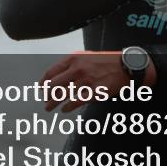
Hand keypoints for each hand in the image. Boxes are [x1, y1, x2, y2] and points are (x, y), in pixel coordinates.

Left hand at [40, 51, 155, 112]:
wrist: (125, 67)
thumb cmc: (106, 62)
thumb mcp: (87, 56)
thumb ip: (72, 64)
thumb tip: (57, 76)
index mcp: (74, 58)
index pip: (51, 71)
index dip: (43, 82)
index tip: (41, 88)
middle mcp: (78, 68)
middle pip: (54, 84)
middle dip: (47, 94)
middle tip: (45, 100)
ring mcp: (86, 80)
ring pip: (62, 94)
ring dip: (53, 103)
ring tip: (48, 108)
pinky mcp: (94, 92)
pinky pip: (76, 102)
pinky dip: (68, 107)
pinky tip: (65, 109)